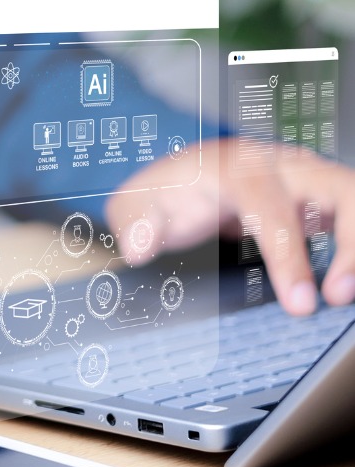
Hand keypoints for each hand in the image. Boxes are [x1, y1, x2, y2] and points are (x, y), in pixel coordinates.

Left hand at [106, 138, 354, 316]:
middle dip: (350, 242)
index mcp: (235, 167)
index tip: (301, 300)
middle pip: (338, 189)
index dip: (289, 255)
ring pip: (352, 198)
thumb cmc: (165, 192)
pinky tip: (344, 280)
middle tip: (339, 295)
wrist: (184, 178)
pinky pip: (349, 217)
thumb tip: (141, 244)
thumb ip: (134, 222)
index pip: (271, 207)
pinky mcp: (316, 200)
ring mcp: (302, 180)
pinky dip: (351, 247)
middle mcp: (278, 166)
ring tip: (345, 293)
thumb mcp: (134, 204)